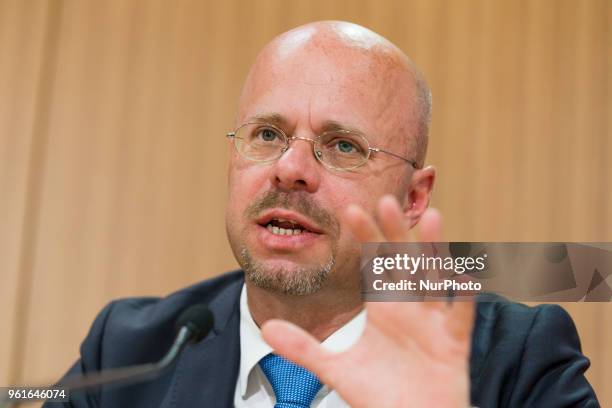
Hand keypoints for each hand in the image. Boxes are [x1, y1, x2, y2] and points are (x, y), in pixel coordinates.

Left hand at [262, 195, 474, 407]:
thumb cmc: (380, 394)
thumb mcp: (336, 369)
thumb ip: (304, 348)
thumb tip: (266, 328)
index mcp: (384, 308)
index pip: (374, 264)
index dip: (364, 238)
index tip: (350, 211)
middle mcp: (409, 308)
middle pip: (403, 263)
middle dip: (395, 234)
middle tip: (386, 200)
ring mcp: (433, 324)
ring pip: (433, 280)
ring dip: (433, 252)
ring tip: (431, 218)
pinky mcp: (453, 346)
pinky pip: (460, 319)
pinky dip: (464, 300)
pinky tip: (464, 278)